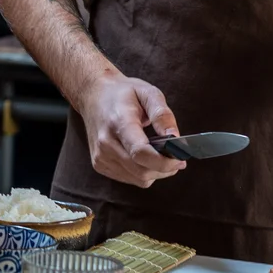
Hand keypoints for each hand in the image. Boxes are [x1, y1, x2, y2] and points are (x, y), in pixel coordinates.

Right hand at [78, 72, 184, 187]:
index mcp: (118, 122)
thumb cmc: (122, 93)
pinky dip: (142, 172)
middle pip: (142, 171)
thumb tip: (175, 138)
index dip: (164, 162)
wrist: (92, 95)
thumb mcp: (147, 93)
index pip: (140, 153)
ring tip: (160, 156)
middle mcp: (106, 143)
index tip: (180, 159)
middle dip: (165, 169)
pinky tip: (144, 157)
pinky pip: (130, 178)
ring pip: (138, 179)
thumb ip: (162, 114)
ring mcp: (100, 156)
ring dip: (155, 172)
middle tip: (177, 159)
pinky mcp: (99, 164)